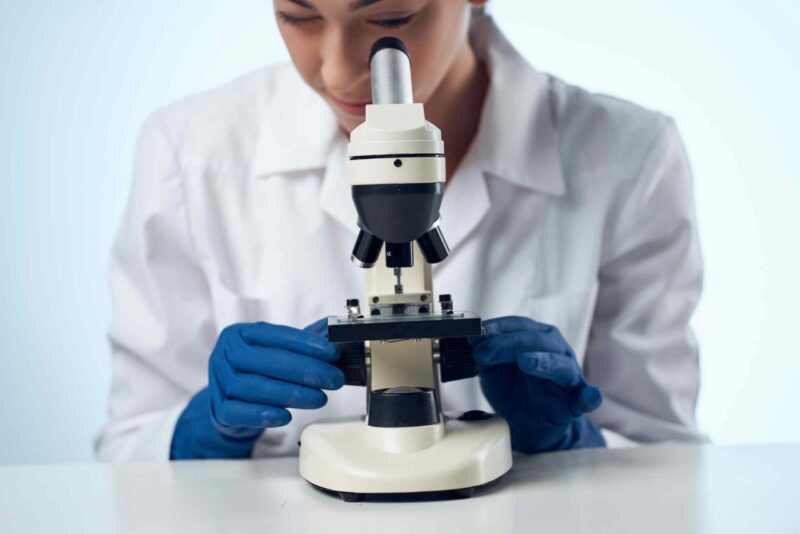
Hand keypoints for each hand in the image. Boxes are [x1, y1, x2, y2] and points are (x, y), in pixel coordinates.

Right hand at [170, 318, 342, 459]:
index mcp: (240, 333)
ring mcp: (218, 381)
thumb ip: (303, 341)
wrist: (231, 403)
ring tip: (319, 399)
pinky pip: (238, 412)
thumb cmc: (259, 372)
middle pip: (265, 361)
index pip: (275, 335)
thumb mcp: (277, 351)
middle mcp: (224, 353)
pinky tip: (286, 416)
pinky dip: (262, 414)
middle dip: (305, 370)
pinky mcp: (218, 409)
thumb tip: (334, 329)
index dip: (306, 344)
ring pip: (253, 387)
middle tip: (333, 379)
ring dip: (290, 394)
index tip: (332, 353)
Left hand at [468, 316, 605, 452]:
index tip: (478, 333)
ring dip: (544, 362)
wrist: (525, 424)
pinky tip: (591, 396)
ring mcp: (569, 377)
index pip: (520, 326)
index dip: (499, 327)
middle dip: (509, 344)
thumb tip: (473, 337)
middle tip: (484, 352)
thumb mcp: (492, 370)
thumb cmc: (512, 390)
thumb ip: (486, 353)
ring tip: (525, 362)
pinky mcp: (575, 403)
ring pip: (562, 365)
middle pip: (539, 341)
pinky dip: (590, 397)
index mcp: (537, 339)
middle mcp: (556, 352)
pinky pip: (586, 399)